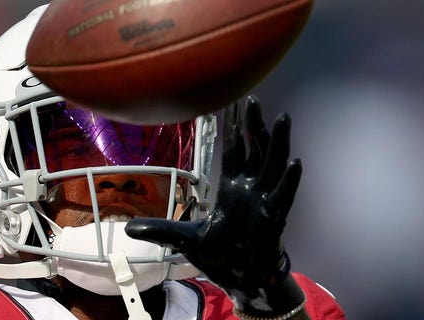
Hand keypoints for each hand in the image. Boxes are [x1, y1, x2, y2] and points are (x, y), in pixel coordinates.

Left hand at [126, 96, 304, 315]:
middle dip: (252, 124)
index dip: (233, 128)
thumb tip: (129, 229)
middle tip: (250, 98)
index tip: (231, 103)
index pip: (234, 150)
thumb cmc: (219, 256)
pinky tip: (294, 162)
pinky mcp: (274, 218)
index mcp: (232, 188)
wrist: (239, 279)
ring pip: (274, 165)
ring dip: (278, 142)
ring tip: (282, 118)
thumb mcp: (184, 239)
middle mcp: (250, 189)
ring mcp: (264, 201)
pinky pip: (284, 196)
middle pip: (255, 149)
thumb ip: (160, 230)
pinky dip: (289, 180)